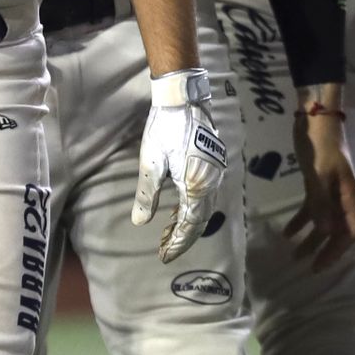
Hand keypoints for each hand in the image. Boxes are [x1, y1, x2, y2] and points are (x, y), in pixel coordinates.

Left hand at [133, 69, 228, 261]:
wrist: (184, 97)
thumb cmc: (165, 128)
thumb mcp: (150, 163)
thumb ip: (146, 195)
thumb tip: (140, 223)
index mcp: (195, 186)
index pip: (189, 225)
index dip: (177, 243)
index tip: (164, 256)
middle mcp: (210, 182)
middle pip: (200, 220)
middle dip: (182, 237)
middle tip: (164, 249)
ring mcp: (215, 172)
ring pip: (203, 208)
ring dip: (187, 223)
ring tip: (168, 233)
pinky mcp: (213, 163)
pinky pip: (205, 194)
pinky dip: (192, 207)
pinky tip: (178, 209)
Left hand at [283, 102, 354, 271]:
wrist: (315, 119)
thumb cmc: (320, 146)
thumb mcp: (319, 176)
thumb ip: (322, 204)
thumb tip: (327, 233)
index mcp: (349, 197)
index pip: (350, 232)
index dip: (337, 251)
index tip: (321, 265)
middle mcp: (342, 198)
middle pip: (338, 231)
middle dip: (324, 250)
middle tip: (308, 268)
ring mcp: (330, 191)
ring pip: (324, 222)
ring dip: (311, 239)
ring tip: (294, 255)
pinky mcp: (317, 185)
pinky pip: (312, 209)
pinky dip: (301, 221)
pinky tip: (287, 232)